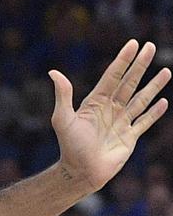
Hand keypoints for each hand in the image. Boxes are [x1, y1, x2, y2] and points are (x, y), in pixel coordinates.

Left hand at [51, 39, 169, 191]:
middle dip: (140, 65)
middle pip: (129, 82)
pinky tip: (163, 101)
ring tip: (166, 71)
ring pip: (140, 99)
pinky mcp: (130, 137)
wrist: (81, 172)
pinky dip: (154, 112)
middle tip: (151, 47)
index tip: (133, 44)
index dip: (123, 60)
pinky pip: (144, 121)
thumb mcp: (62, 119)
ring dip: (153, 86)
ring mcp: (121, 122)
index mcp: (95, 102)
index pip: (112, 76)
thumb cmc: (69, 146)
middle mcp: (110, 109)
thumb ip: (63, 95)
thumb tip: (53, 71)